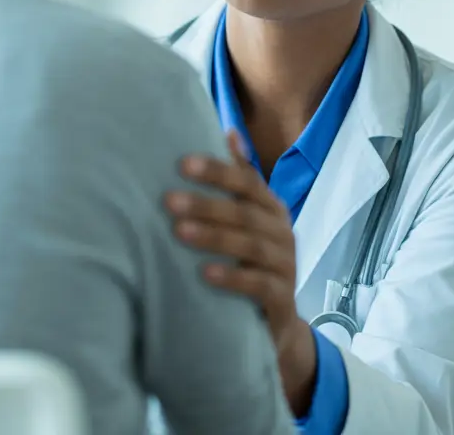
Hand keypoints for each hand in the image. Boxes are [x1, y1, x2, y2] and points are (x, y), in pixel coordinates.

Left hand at [164, 131, 318, 415]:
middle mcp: (282, 233)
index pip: (247, 182)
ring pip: (251, 247)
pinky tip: (205, 273)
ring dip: (214, 238)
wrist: (274, 322)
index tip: (183, 164)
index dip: (218, 172)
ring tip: (179, 232)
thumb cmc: (251, 261)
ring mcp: (286, 266)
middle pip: (245, 213)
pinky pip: (260, 285)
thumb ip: (239, 179)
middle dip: (206, 205)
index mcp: (271, 209)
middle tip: (168, 200)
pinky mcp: (282, 298)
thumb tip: (228, 131)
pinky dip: (233, 278)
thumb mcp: (246, 220)